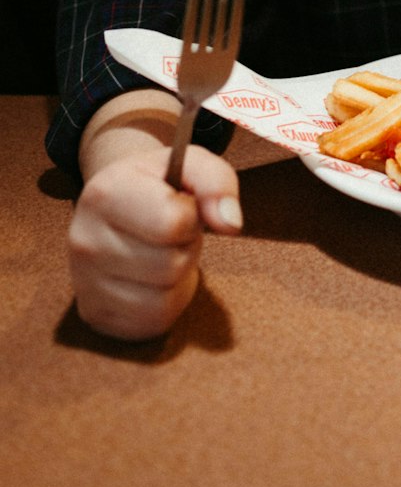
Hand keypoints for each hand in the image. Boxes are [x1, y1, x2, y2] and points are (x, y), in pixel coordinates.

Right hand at [68, 144, 241, 340]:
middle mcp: (84, 240)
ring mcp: (84, 283)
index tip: (180, 205)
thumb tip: (230, 225)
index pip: (171, 223)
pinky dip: (168, 302)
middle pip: (169, 265)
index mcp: (104, 193)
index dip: (191, 216)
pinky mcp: (95, 316)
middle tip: (171, 232)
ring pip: (163, 300)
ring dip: (178, 276)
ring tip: (162, 251)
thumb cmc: (158, 184)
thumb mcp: (190, 163)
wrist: (115, 206)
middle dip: (185, 247)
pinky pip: (153, 322)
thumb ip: (217, 182)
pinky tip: (154, 278)